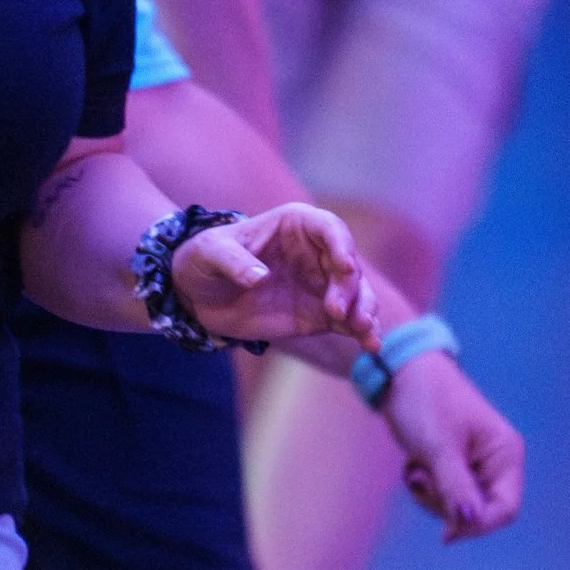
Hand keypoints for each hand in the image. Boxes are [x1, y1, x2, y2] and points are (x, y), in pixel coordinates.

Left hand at [171, 202, 375, 347]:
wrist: (198, 294)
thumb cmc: (205, 259)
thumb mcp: (211, 253)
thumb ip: (234, 262)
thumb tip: (259, 278)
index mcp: (297, 225)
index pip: (329, 228)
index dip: (341, 245)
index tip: (345, 267)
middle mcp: (317, 252)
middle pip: (348, 265)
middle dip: (351, 287)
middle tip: (338, 311)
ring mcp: (322, 284)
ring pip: (357, 294)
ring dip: (365, 310)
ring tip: (364, 331)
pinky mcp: (321, 314)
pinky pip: (348, 322)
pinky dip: (361, 332)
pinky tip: (370, 345)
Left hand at [377, 350, 524, 539]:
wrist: (399, 372)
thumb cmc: (425, 401)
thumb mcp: (438, 447)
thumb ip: (454, 487)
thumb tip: (467, 523)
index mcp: (505, 454)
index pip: (506, 508)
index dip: (479, 525)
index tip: (447, 532)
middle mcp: (496, 462)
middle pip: (480, 512)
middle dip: (446, 505)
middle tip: (421, 481)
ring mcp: (475, 464)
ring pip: (458, 506)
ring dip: (431, 496)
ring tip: (416, 468)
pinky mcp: (454, 464)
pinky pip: (443, 494)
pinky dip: (426, 486)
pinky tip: (414, 465)